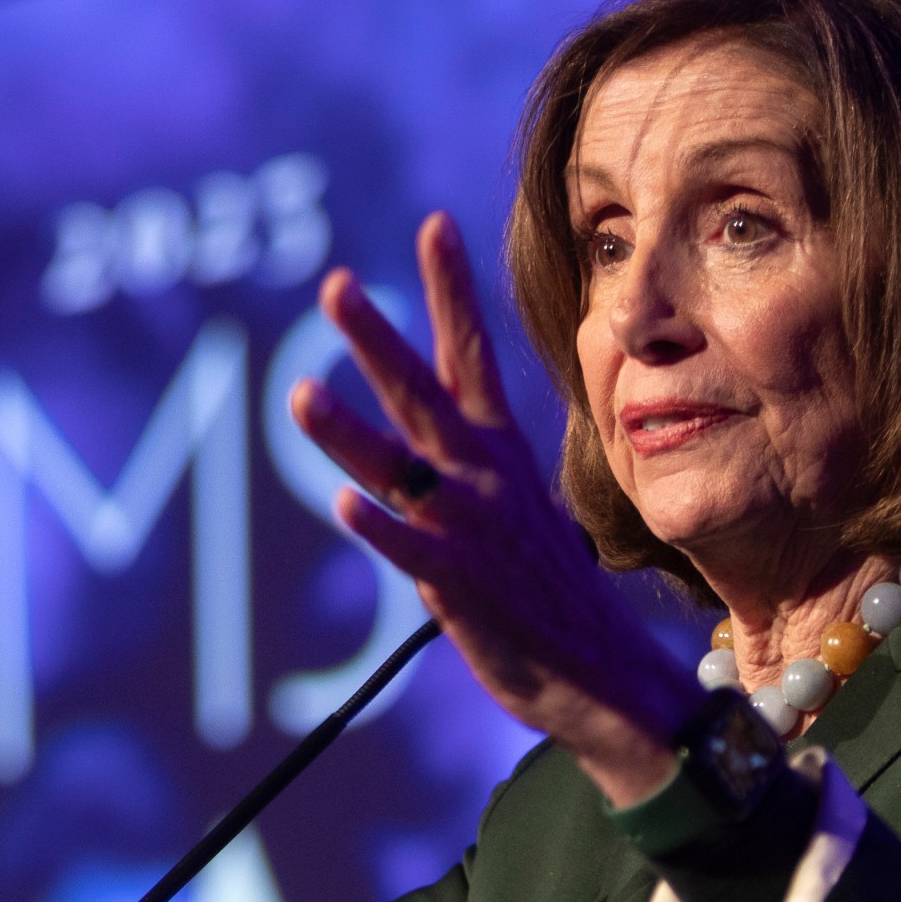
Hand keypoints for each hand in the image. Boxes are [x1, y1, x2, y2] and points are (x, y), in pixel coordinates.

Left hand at [289, 213, 700, 806]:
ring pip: (399, 469)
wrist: (603, 676)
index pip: (470, 354)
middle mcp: (485, 478)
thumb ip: (472, 471)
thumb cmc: (553, 596)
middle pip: (423, 393)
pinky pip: (412, 552)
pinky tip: (345, 508)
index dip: (450, 291)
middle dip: (377, 339)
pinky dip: (381, 529)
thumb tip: (430, 446)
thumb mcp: (520, 511)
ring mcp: (472, 529)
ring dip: (348, 433)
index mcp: (500, 453)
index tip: (433, 225)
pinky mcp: (461, 587)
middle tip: (335, 286)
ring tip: (297, 394)